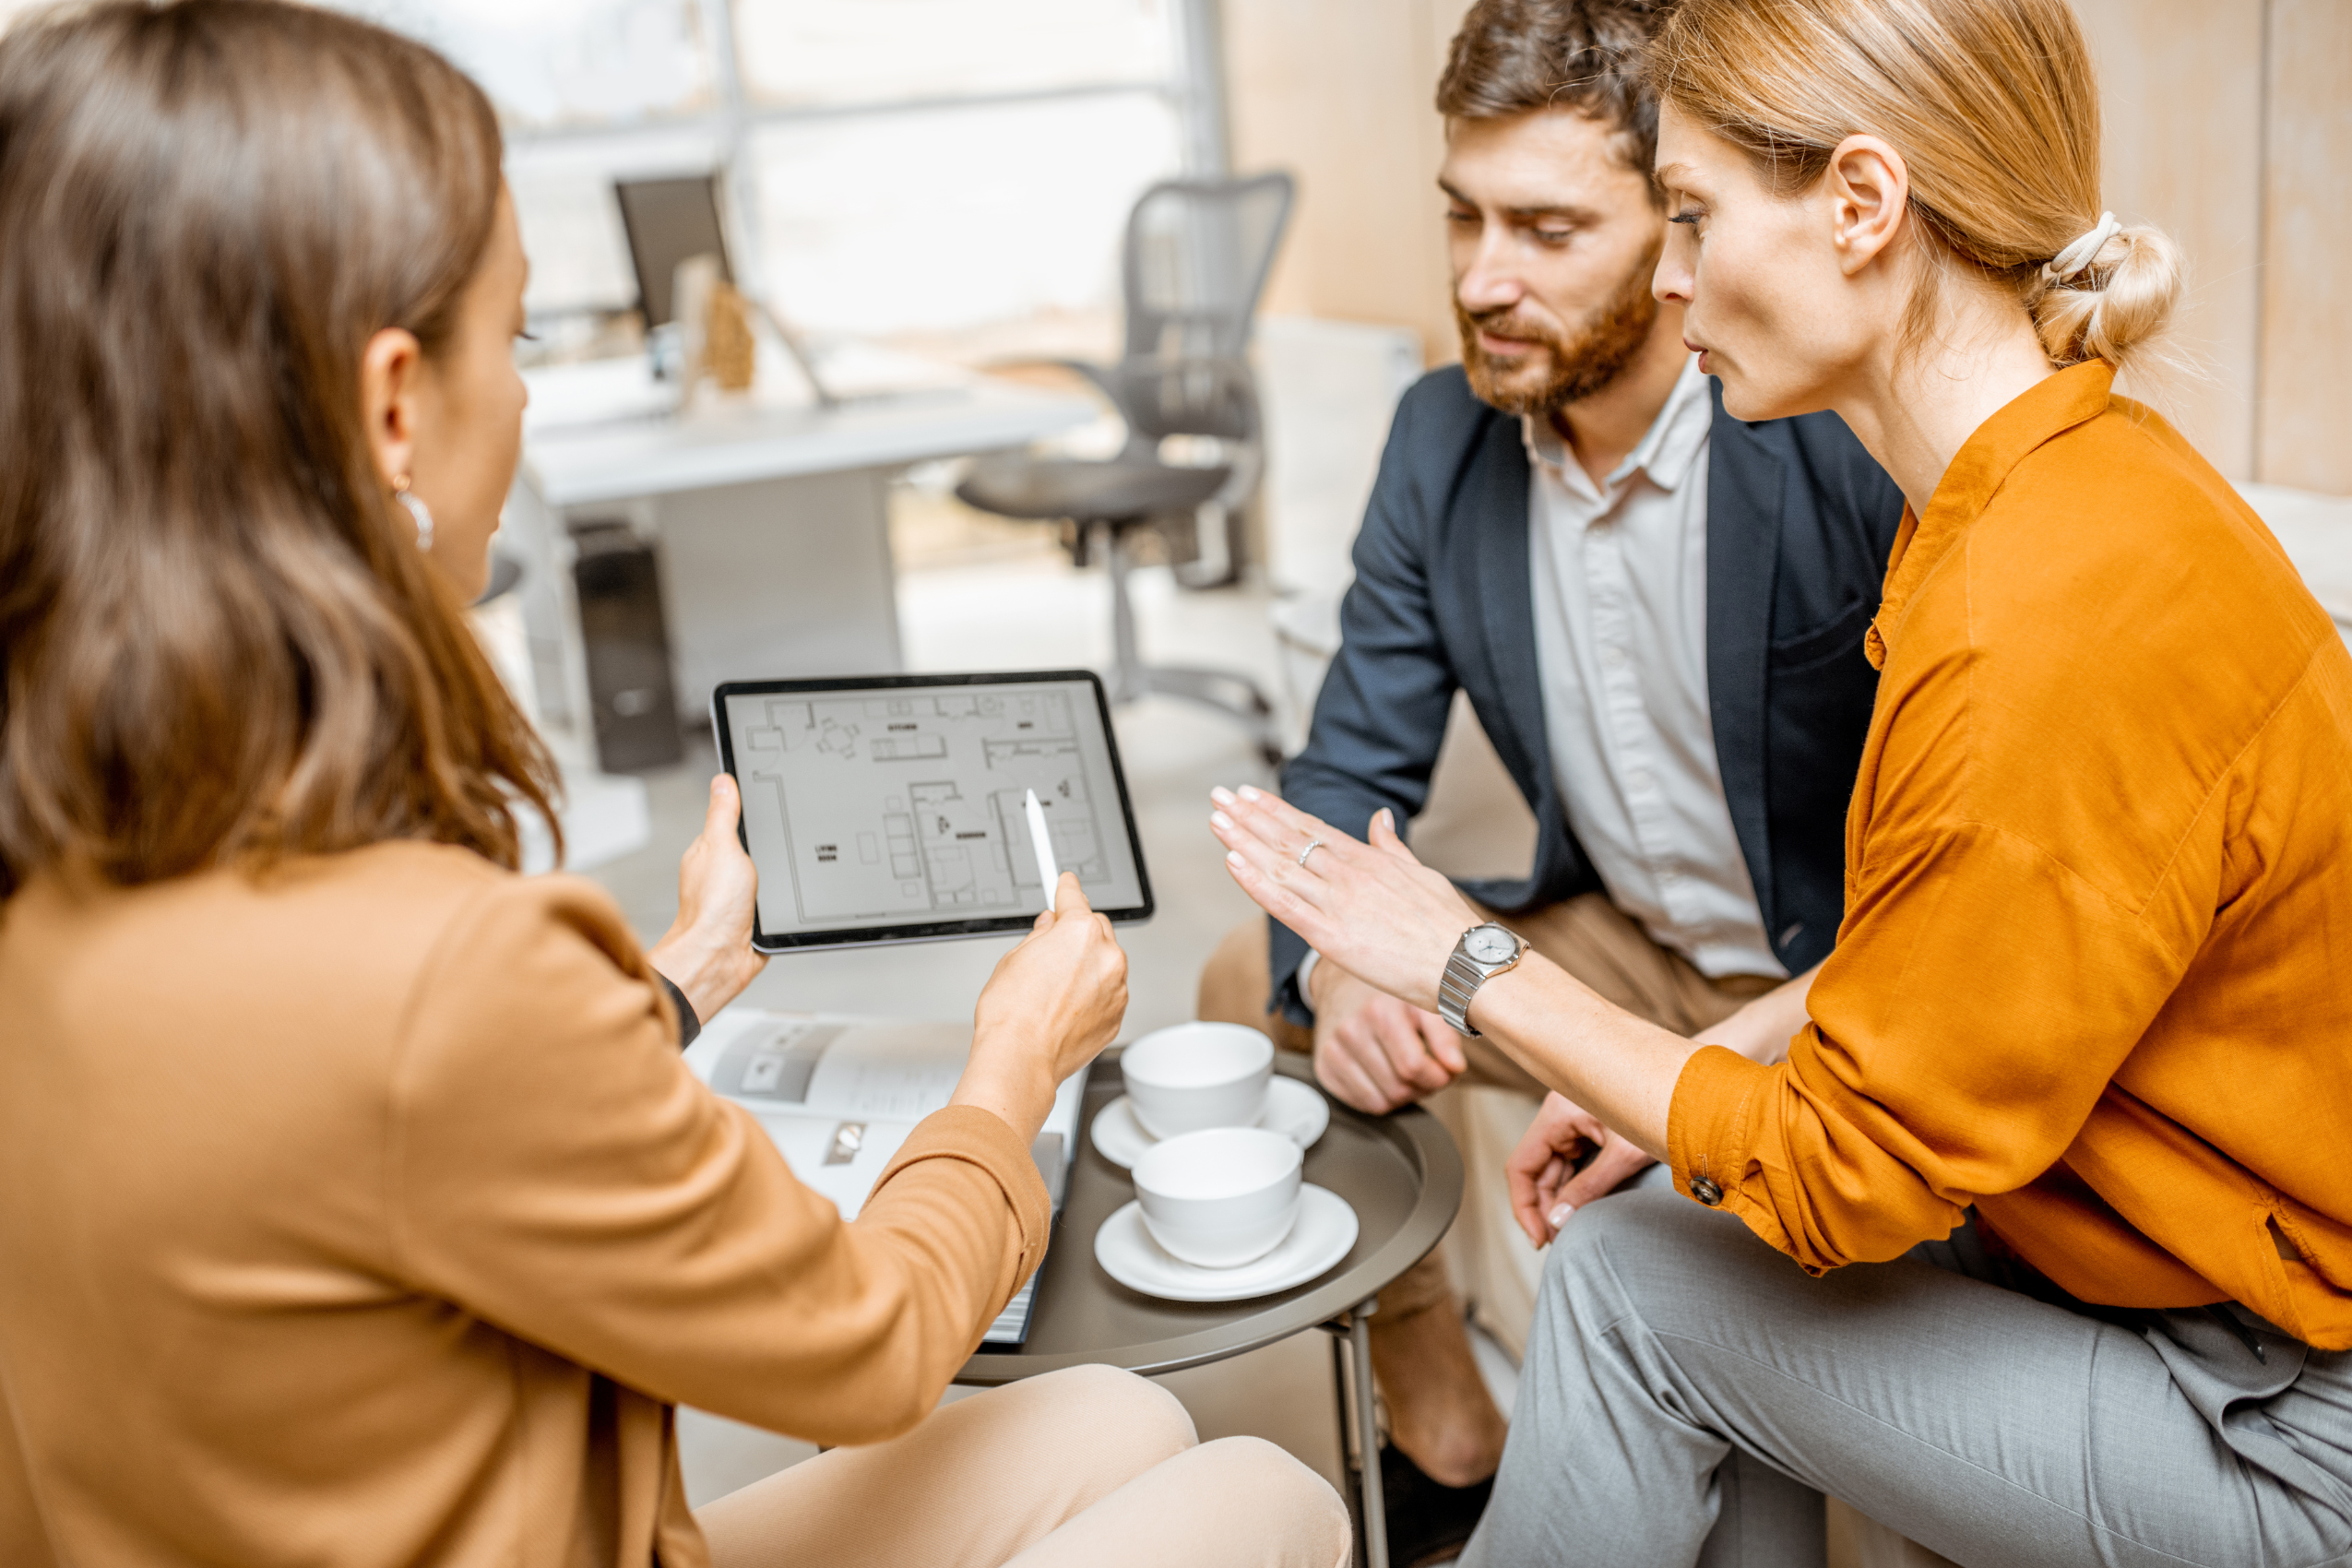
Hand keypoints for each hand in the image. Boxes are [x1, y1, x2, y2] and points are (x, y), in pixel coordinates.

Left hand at [648, 776, 766, 1024]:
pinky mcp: (755, 914)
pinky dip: (783, 897)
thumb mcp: (721, 846)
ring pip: (769, 871)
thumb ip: (723, 814)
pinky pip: (776, 896)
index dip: (750, 811)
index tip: (769, 802)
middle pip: (755, 845)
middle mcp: (721, 871)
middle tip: (777, 846)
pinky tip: (782, 897)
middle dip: (770, 845)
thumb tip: (722, 781)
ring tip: (779, 874)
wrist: (721, 957)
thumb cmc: (712, 908)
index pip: (732, 819)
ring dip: (778, 874)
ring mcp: (738, 894)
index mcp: (709, 849)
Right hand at [954, 874, 1127, 1143]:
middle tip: (1053, 948)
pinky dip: (1094, 993)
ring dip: (1088, 965)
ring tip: (1055, 989)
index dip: (1067, 889)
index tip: (1068, 882)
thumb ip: (1040, 935)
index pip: (1075, 898)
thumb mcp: (1014, 959)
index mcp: (1079, 933)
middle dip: (1078, 933)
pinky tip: (1066, 1006)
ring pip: (1106, 962)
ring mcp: (1116, 987)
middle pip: (1097, 928)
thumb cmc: (1012, 1015)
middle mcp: (1106, 956)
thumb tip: (1049, 926)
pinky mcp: (1117, 1014)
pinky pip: (1109, 991)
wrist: (1021, 1058)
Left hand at [1209, 786, 1479, 1015]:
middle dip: (1249, 817)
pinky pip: (1284, 905)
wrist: (1465, 962)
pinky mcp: (1331, 935)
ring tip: (1217, 820)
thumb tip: (1380, 818)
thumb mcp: (1420, 874)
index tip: (1249, 795)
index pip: (1311, 827)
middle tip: (1220, 797)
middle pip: (1288, 839)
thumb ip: (1392, 845)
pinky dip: (1256, 882)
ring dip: (1243, 841)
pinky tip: (1233, 862)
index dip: (1275, 810)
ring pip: (1280, 865)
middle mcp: (1347, 874)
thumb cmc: (1448, 927)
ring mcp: (1337, 903)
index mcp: (1367, 859)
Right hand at [1309, 962, 1466, 1113]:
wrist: (1345, 987)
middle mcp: (1351, 1030)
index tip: (1445, 1071)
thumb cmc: (1392, 999)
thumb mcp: (1425, 1006)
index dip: (1438, 1077)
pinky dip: (1381, 1098)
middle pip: (1398, 1089)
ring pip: (1381, 1103)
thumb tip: (1454, 1067)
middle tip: (1427, 1072)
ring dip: (1403, 1097)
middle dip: (1422, 1088)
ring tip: (1406, 1074)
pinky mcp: (1324, 1069)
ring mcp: (1333, 1051)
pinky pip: (1362, 1104)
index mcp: (1379, 1010)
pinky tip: (1385, 1076)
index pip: (1414, 1067)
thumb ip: (1445, 1036)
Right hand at [1506, 1091, 1654, 1246]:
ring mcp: (1573, 1123)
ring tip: (1566, 1233)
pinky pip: (1571, 1164)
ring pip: (1553, 1170)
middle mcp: (1559, 1116)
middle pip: (1536, 1170)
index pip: (1520, 1165)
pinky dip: (1573, 1189)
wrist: (1692, 1094)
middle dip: (1543, 1208)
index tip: (1539, 1239)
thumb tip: (1557, 1222)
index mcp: (1557, 1113)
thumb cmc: (1661, 1110)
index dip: (1525, 1206)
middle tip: (1555, 1242)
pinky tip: (1578, 1211)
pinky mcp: (1589, 1131)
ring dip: (1557, 1201)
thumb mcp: (1624, 1154)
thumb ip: (1590, 1188)